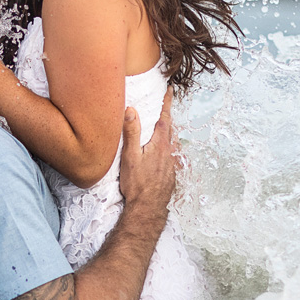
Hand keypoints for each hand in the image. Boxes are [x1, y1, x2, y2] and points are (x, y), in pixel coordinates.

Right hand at [118, 89, 177, 214]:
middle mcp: (168, 152)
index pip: (164, 118)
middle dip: (166, 116)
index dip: (166, 103)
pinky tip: (157, 154)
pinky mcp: (168, 175)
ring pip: (169, 144)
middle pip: (168, 130)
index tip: (169, 90)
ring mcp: (170, 164)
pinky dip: (163, 149)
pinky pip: (167, 156)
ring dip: (165, 133)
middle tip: (164, 105)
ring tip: (159, 127)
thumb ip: (131, 133)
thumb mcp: (130, 157)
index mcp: (159, 145)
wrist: (148, 209)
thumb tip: (131, 110)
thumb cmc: (137, 184)